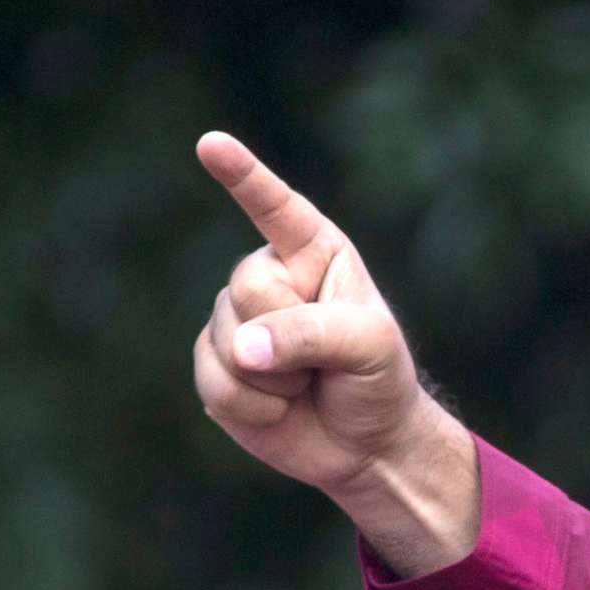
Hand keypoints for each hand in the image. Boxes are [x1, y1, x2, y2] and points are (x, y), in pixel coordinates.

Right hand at [190, 131, 476, 574]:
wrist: (367, 445)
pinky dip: (256, 406)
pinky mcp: (215, 365)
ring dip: (276, 378)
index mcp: (313, 253)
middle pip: (248, 289)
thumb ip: (311, 334)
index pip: (275, 208)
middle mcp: (268, 278)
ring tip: (307, 384)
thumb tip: (244, 349)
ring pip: (230, 340)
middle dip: (289, 335)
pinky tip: (281, 407)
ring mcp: (235, 320)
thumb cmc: (378, 381)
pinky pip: (216, 381)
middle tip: (326, 361)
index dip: (244, 176)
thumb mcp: (369, 348)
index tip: (212, 144)